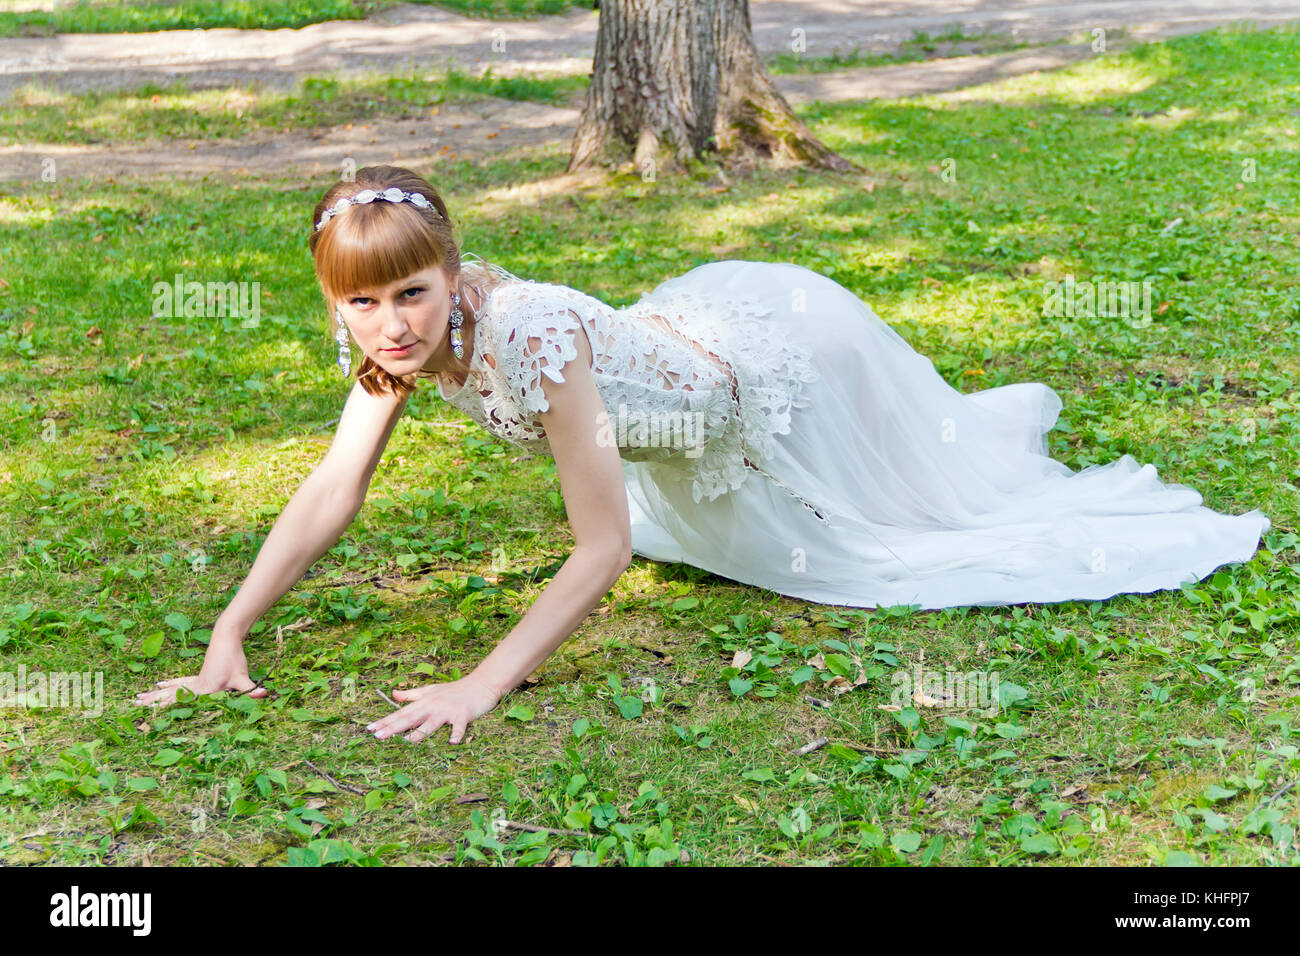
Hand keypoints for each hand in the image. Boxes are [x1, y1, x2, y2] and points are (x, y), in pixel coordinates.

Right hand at [132, 636, 265, 706]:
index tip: (151, 716)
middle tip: (133, 705)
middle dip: (153, 702)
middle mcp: (196, 686)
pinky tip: (160, 685)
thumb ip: (251, 689)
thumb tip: (264, 694)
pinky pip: (179, 683)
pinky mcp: (199, 675)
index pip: (182, 703)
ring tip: (138, 698)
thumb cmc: (233, 658)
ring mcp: (196, 680)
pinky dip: (169, 685)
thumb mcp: (243, 677)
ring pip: (171, 690)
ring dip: (156, 695)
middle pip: (170, 696)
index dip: (167, 710)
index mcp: (203, 690)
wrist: (226, 637)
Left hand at [368, 675, 503, 744]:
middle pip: (410, 718)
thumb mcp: (430, 690)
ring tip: (407, 742)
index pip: (400, 713)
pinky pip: (459, 726)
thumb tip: (392, 695)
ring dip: (420, 733)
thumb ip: (411, 695)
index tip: (369, 729)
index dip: (384, 721)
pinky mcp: (463, 715)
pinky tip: (453, 742)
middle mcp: (433, 706)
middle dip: (393, 728)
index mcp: (424, 702)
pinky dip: (457, 733)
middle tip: (377, 736)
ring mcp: (447, 711)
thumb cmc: (454, 689)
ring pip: (431, 723)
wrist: (480, 684)